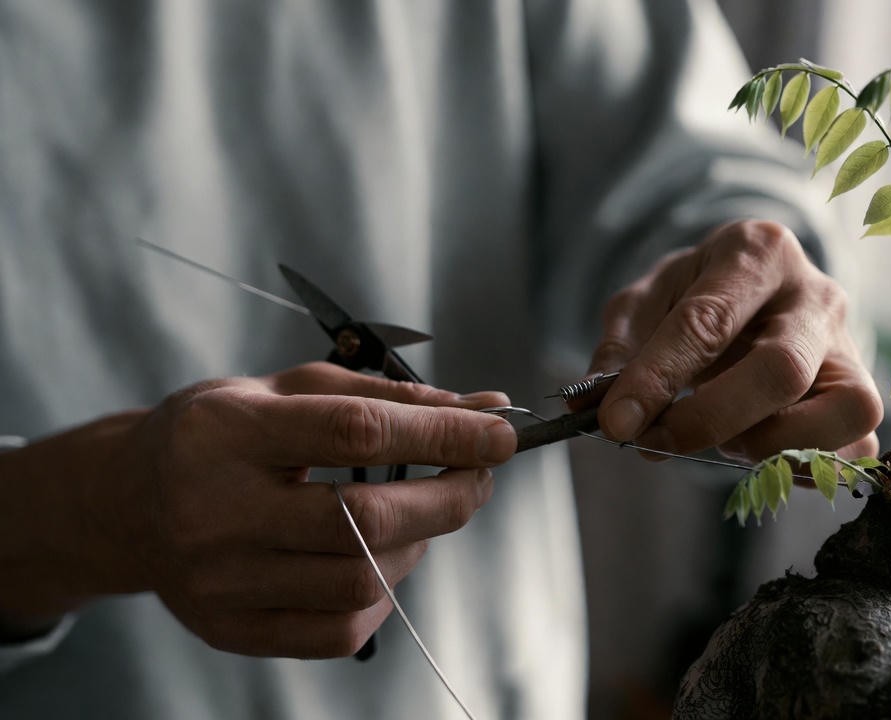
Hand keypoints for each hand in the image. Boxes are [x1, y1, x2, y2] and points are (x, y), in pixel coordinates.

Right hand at [1, 362, 514, 657]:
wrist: (125, 502)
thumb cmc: (217, 434)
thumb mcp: (286, 389)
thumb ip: (382, 397)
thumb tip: (480, 410)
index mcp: (227, 433)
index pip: (356, 434)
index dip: (444, 433)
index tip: (501, 431)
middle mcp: (216, 512)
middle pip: (365, 521)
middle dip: (447, 498)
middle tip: (477, 476)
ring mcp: (219, 581)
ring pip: (360, 584)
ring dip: (418, 547)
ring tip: (418, 514)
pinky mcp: (228, 630)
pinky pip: (337, 633)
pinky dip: (382, 597)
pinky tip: (381, 561)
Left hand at [587, 220, 880, 462]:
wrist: (756, 291)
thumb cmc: (697, 295)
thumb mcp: (646, 301)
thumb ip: (621, 348)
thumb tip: (600, 409)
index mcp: (758, 253)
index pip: (708, 321)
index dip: (658, 377)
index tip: (616, 422)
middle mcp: (817, 297)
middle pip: (782, 370)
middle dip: (711, 419)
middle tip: (656, 442)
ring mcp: (850, 350)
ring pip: (841, 413)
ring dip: (767, 446)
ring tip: (723, 439)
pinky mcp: (861, 398)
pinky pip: (856, 451)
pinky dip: (804, 467)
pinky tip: (759, 456)